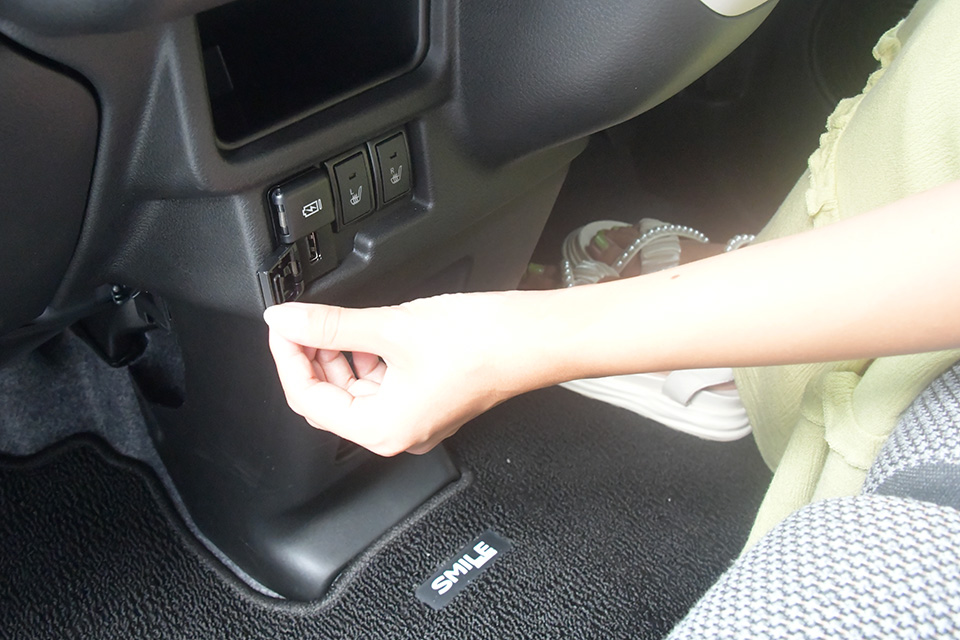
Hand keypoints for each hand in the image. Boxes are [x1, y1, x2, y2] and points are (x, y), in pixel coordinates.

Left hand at [263, 293, 534, 455]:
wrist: (535, 336)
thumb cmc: (482, 343)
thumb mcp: (391, 328)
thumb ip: (331, 325)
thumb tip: (287, 320)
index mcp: (384, 429)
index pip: (310, 400)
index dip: (288, 358)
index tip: (282, 325)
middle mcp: (398, 432)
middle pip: (332, 398)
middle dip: (313, 356)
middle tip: (301, 319)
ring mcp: (415, 416)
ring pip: (357, 388)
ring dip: (340, 355)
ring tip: (333, 321)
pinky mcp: (429, 397)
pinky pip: (383, 382)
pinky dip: (368, 357)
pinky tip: (367, 331)